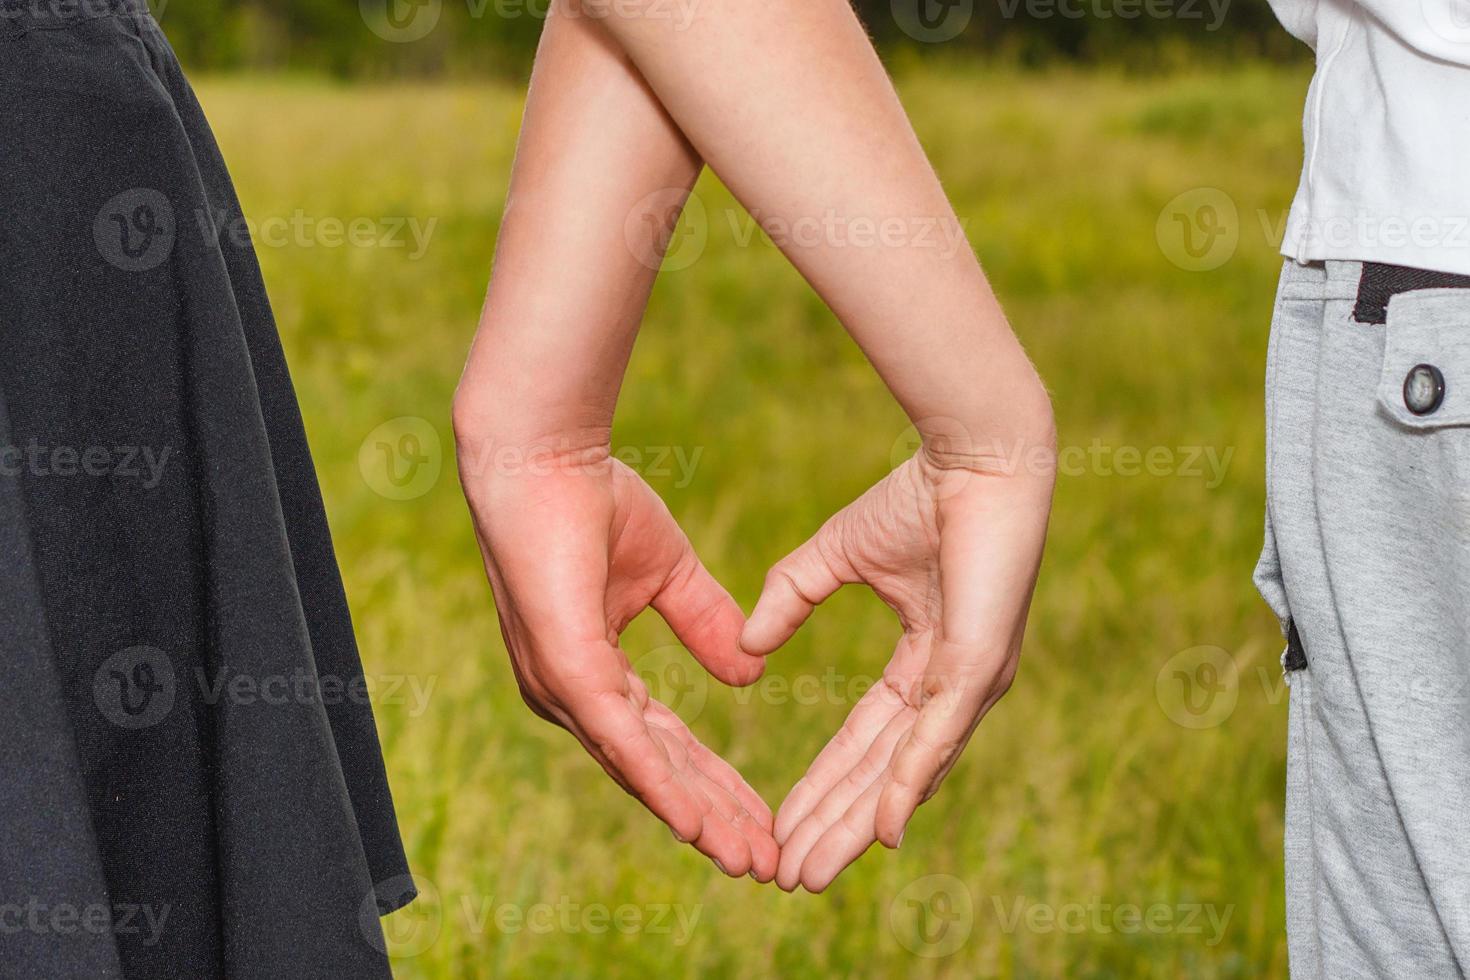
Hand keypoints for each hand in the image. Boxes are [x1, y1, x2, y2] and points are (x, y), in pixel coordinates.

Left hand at [457, 434, 778, 879]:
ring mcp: (565, 691)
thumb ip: (704, 624)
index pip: (664, 746)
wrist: (544, 456)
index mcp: (593, 676)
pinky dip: (660, 786)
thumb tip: (749, 676)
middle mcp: (572, 698)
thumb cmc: (591, 502)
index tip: (764, 821)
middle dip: (716, 821)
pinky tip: (695, 826)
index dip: (716, 786)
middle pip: (656, 774)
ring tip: (749, 863)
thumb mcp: (668, 573)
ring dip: (698, 820)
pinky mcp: (567, 671)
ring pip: (642, 772)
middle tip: (768, 866)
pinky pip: (621, 740)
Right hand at [741, 443, 1053, 891]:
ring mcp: (972, 682)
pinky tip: (881, 834)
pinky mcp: (981, 666)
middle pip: (883, 774)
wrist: (974, 453)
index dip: (823, 785)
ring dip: (858, 824)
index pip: (866, 741)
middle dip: (834, 824)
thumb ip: (791, 598)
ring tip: (811, 870)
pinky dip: (908, 786)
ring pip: (908, 772)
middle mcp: (956, 686)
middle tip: (790, 874)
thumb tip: (747, 646)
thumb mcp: (835, 555)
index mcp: (928, 663)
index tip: (781, 825)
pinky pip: (937, 738)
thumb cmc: (918, 496)